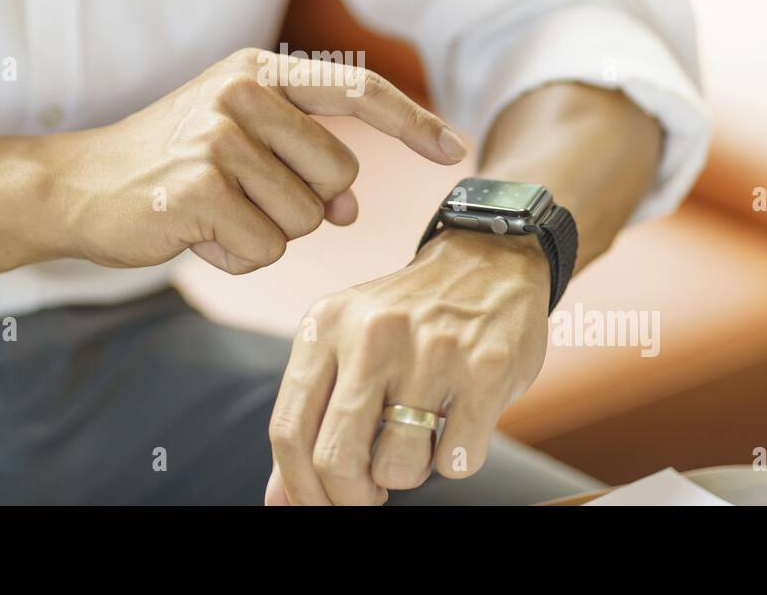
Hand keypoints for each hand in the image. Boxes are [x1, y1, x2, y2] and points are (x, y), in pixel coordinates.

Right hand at [46, 48, 465, 273]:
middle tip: (242, 197)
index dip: (412, 121)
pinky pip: (265, 250)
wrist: (79, 187)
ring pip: (305, 221)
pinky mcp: (199, 187)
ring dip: (266, 234)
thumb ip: (302, 160)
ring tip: (214, 212)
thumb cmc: (168, 165)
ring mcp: (219, 136)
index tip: (455, 150)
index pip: (358, 89)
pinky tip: (196, 232)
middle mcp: (243, 92)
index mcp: (260, 71)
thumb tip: (350, 210)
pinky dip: (237, 257)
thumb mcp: (239, 140)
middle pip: (340, 180)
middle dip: (305, 208)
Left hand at [264, 228, 550, 504]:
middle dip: (350, 499)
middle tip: (369, 496)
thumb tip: (278, 501)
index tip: (320, 505)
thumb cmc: (406, 318)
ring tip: (419, 440)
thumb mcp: (343, 346)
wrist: (488, 260)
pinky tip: (459, 422)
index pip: (288, 432)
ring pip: (399, 468)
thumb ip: (309, 418)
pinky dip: (456, 460)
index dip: (299, 489)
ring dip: (408, 474)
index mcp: (325, 326)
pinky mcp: (486, 370)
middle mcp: (372, 334)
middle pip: (335, 459)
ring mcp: (432, 350)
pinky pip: (457, 462)